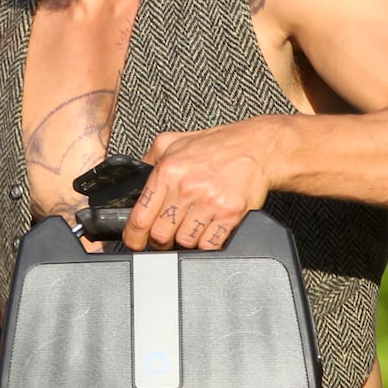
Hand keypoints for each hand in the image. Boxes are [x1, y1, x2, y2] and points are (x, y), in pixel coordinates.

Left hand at [121, 124, 271, 251]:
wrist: (257, 147)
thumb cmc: (216, 146)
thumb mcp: (172, 143)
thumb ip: (148, 161)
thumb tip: (130, 182)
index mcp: (168, 171)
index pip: (140, 217)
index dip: (134, 237)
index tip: (135, 242)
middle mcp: (187, 187)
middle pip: (160, 235)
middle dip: (159, 241)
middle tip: (164, 236)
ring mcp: (211, 202)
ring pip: (185, 242)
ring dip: (184, 242)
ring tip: (188, 229)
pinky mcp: (231, 214)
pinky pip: (210, 244)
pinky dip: (205, 244)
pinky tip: (205, 232)